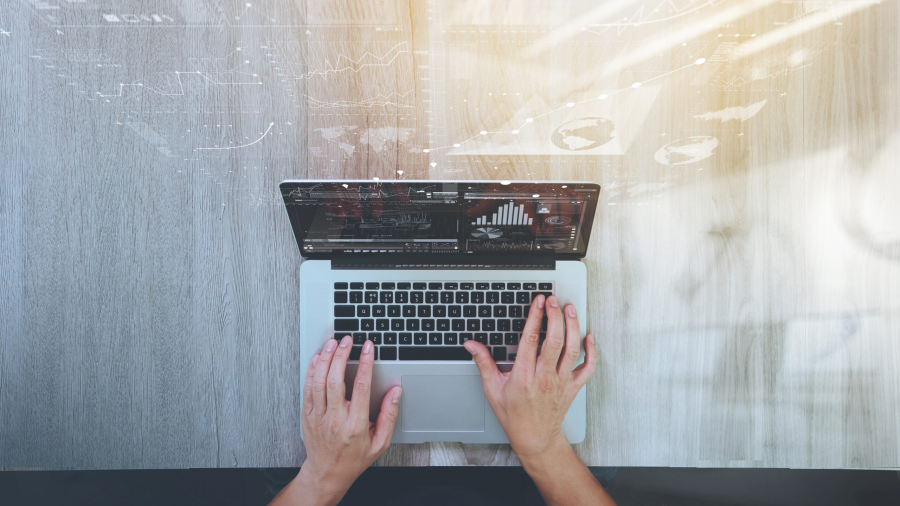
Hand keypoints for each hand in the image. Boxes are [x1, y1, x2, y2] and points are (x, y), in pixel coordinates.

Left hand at [272, 337, 400, 505]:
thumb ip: (389, 415)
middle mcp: (335, 419)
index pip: (360, 386)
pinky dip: (312, 371)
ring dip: (325, 359)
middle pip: (336, 380)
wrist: (327, 474)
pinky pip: (308, 389)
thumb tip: (395, 392)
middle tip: (347, 340)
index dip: (365, 363)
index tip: (368, 348)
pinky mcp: (307, 416)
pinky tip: (317, 359)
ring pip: (319, 382)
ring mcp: (318, 417)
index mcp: (355, 424)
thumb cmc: (354, 459)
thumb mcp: (380, 442)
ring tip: (332, 343)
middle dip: (341, 355)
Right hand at [463, 294, 595, 461]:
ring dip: (573, 326)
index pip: (530, 340)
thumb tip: (471, 344)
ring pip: (571, 349)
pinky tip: (588, 336)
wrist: (534, 438)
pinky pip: (587, 367)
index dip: (535, 317)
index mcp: (523, 376)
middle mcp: (544, 377)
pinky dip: (591, 351)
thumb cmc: (514, 415)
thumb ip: (483, 363)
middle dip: (555, 316)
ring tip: (570, 310)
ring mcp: (561, 382)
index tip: (537, 302)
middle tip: (553, 300)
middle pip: (553, 340)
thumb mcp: (492, 389)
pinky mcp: (573, 387)